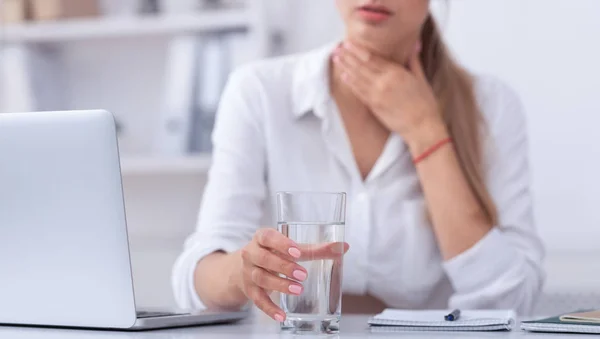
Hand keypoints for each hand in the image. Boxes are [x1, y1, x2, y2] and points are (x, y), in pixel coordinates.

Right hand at [237, 228, 348, 321]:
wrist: (246, 266)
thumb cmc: (275, 253)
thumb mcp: (291, 248)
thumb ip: (316, 249)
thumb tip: (344, 247)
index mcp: (262, 238)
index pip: (268, 237)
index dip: (281, 244)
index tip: (297, 252)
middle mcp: (252, 253)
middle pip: (264, 259)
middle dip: (284, 267)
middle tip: (303, 275)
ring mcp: (249, 272)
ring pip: (261, 278)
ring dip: (280, 285)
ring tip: (298, 290)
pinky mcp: (250, 290)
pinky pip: (258, 300)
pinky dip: (269, 309)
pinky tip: (281, 316)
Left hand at [333, 41, 447, 150]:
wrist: (421, 126)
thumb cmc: (424, 103)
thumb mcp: (421, 78)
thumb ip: (413, 61)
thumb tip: (414, 44)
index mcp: (397, 73)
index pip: (373, 58)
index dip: (359, 50)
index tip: (349, 43)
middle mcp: (384, 82)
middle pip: (362, 65)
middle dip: (348, 56)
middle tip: (337, 48)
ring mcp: (377, 94)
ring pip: (357, 77)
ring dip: (345, 67)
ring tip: (336, 58)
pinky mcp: (374, 106)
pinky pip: (359, 92)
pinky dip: (350, 83)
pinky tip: (343, 76)